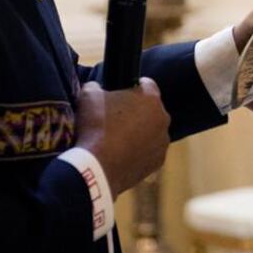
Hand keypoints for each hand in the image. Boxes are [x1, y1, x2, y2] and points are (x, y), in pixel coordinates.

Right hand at [75, 79, 170, 198]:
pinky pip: (149, 152)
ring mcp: (163, 142)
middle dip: (137, 111)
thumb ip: (97, 87)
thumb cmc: (95, 126)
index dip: (133, 87)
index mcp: (151, 98)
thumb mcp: (89, 96)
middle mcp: (163, 118)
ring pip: (152, 132)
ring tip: (118, 140)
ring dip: (140, 132)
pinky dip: (139, 152)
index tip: (122, 92)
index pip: (147, 84)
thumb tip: (97, 88)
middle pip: (151, 110)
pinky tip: (122, 155)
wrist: (96, 168)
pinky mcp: (158, 162)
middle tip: (117, 118)